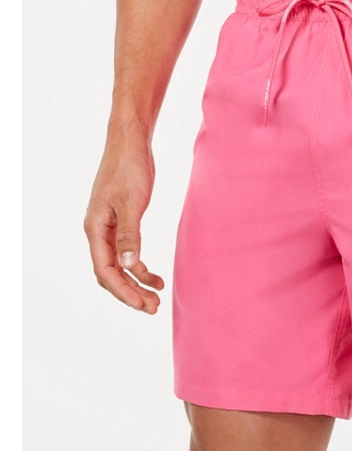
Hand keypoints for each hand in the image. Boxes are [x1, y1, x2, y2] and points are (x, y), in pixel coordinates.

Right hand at [83, 127, 163, 312]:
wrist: (131, 142)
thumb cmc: (130, 168)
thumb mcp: (132, 202)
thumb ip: (129, 235)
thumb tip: (128, 265)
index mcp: (95, 229)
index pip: (105, 271)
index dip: (123, 291)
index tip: (143, 305)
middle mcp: (98, 231)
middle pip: (110, 273)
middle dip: (130, 292)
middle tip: (153, 308)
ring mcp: (108, 227)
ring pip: (118, 265)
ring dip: (136, 282)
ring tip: (157, 296)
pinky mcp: (120, 221)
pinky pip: (126, 252)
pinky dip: (139, 266)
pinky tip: (154, 275)